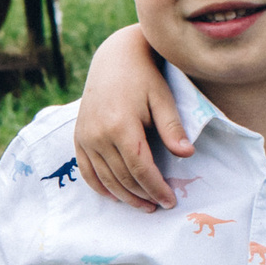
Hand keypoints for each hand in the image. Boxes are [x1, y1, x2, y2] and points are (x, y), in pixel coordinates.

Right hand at [73, 24, 191, 210]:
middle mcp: (99, 135)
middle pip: (123, 178)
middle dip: (143, 196)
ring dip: (124, 196)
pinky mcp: (78, 137)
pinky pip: (87, 170)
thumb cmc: (144, 77)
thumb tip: (187, 154)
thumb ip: (172, 128)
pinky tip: (114, 196)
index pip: (141, 169)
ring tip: (143, 205)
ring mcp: (86, 137)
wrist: (114, 58)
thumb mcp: (163, 98)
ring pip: (105, 179)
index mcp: (121, 126)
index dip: (156, 188)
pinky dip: (100, 187)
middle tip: (159, 206)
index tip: (170, 200)